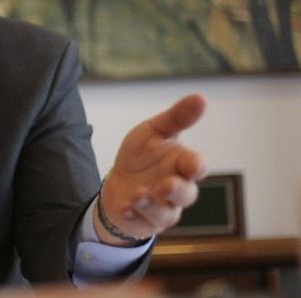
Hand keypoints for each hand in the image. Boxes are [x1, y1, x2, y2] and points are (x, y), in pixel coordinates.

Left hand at [95, 94, 207, 244]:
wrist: (118, 183)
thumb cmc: (142, 157)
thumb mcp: (153, 132)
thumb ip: (176, 118)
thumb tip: (201, 97)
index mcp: (181, 164)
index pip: (196, 166)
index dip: (196, 165)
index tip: (194, 164)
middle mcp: (177, 189)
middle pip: (187, 194)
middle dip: (178, 190)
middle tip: (166, 183)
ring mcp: (163, 208)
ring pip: (165, 212)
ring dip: (152, 203)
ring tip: (139, 194)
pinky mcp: (145, 222)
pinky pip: (142, 221)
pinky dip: (133, 213)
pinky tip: (125, 206)